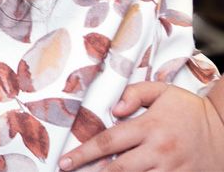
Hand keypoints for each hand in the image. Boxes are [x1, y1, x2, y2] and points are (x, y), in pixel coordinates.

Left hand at [59, 82, 223, 170]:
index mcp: (150, 127)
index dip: (83, 153)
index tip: (64, 161)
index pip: (108, 142)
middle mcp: (159, 151)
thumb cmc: (190, 109)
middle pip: (117, 169)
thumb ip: (134, 94)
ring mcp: (172, 169)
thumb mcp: (163, 91)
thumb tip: (114, 108)